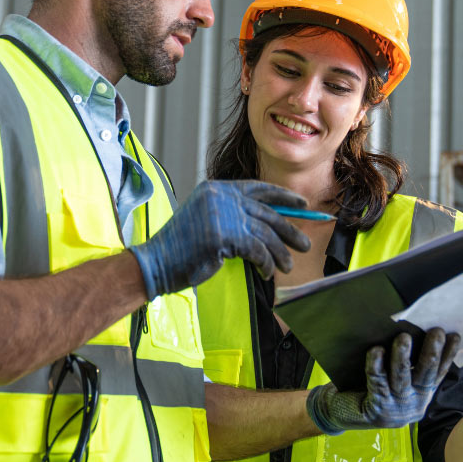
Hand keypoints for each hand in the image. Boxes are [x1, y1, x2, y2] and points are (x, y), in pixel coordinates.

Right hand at [128, 180, 312, 297]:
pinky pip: (258, 251)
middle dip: (289, 230)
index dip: (283, 196)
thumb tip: (269, 223)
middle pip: (267, 212)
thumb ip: (232, 213)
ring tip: (288, 267)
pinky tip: (267, 273)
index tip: (302, 204)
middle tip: (305, 244)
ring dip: (280, 253)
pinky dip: (266, 264)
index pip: (257, 188)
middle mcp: (221, 197)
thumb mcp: (207, 219)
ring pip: (266, 234)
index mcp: (217, 188)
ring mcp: (223, 215)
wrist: (157, 262)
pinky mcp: (225, 236)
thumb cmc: (182, 247)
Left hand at [305, 329, 460, 434]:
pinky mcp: (377, 408)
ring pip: (401, 377)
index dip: (448, 354)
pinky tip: (376, 351)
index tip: (454, 334)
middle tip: (436, 332)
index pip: (439, 372)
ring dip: (402, 356)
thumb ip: (409, 364)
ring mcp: (396, 408)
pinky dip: (376, 365)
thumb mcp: (397, 380)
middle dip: (431, 352)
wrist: (344, 412)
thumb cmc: (373, 388)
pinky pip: (377, 383)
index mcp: (422, 394)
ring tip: (403, 337)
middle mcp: (414, 403)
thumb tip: (414, 329)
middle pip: (424, 374)